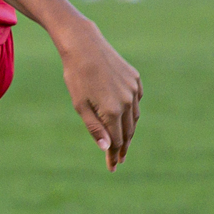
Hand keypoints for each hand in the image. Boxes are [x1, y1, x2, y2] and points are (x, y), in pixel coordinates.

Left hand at [57, 18, 141, 170]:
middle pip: (128, 132)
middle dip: (123, 147)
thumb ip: (94, 128)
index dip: (113, 156)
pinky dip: (131, 111)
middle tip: (118, 159)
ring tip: (122, 141)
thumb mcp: (80, 106)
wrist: (84, 45)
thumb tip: (106, 148)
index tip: (112, 167)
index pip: (115, 141)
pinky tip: (125, 116)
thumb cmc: (76, 76)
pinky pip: (136, 101)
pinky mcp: (135, 79)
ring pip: (134, 117)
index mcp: (111, 111)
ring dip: (128, 131)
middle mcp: (127, 102)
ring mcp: (133, 90)